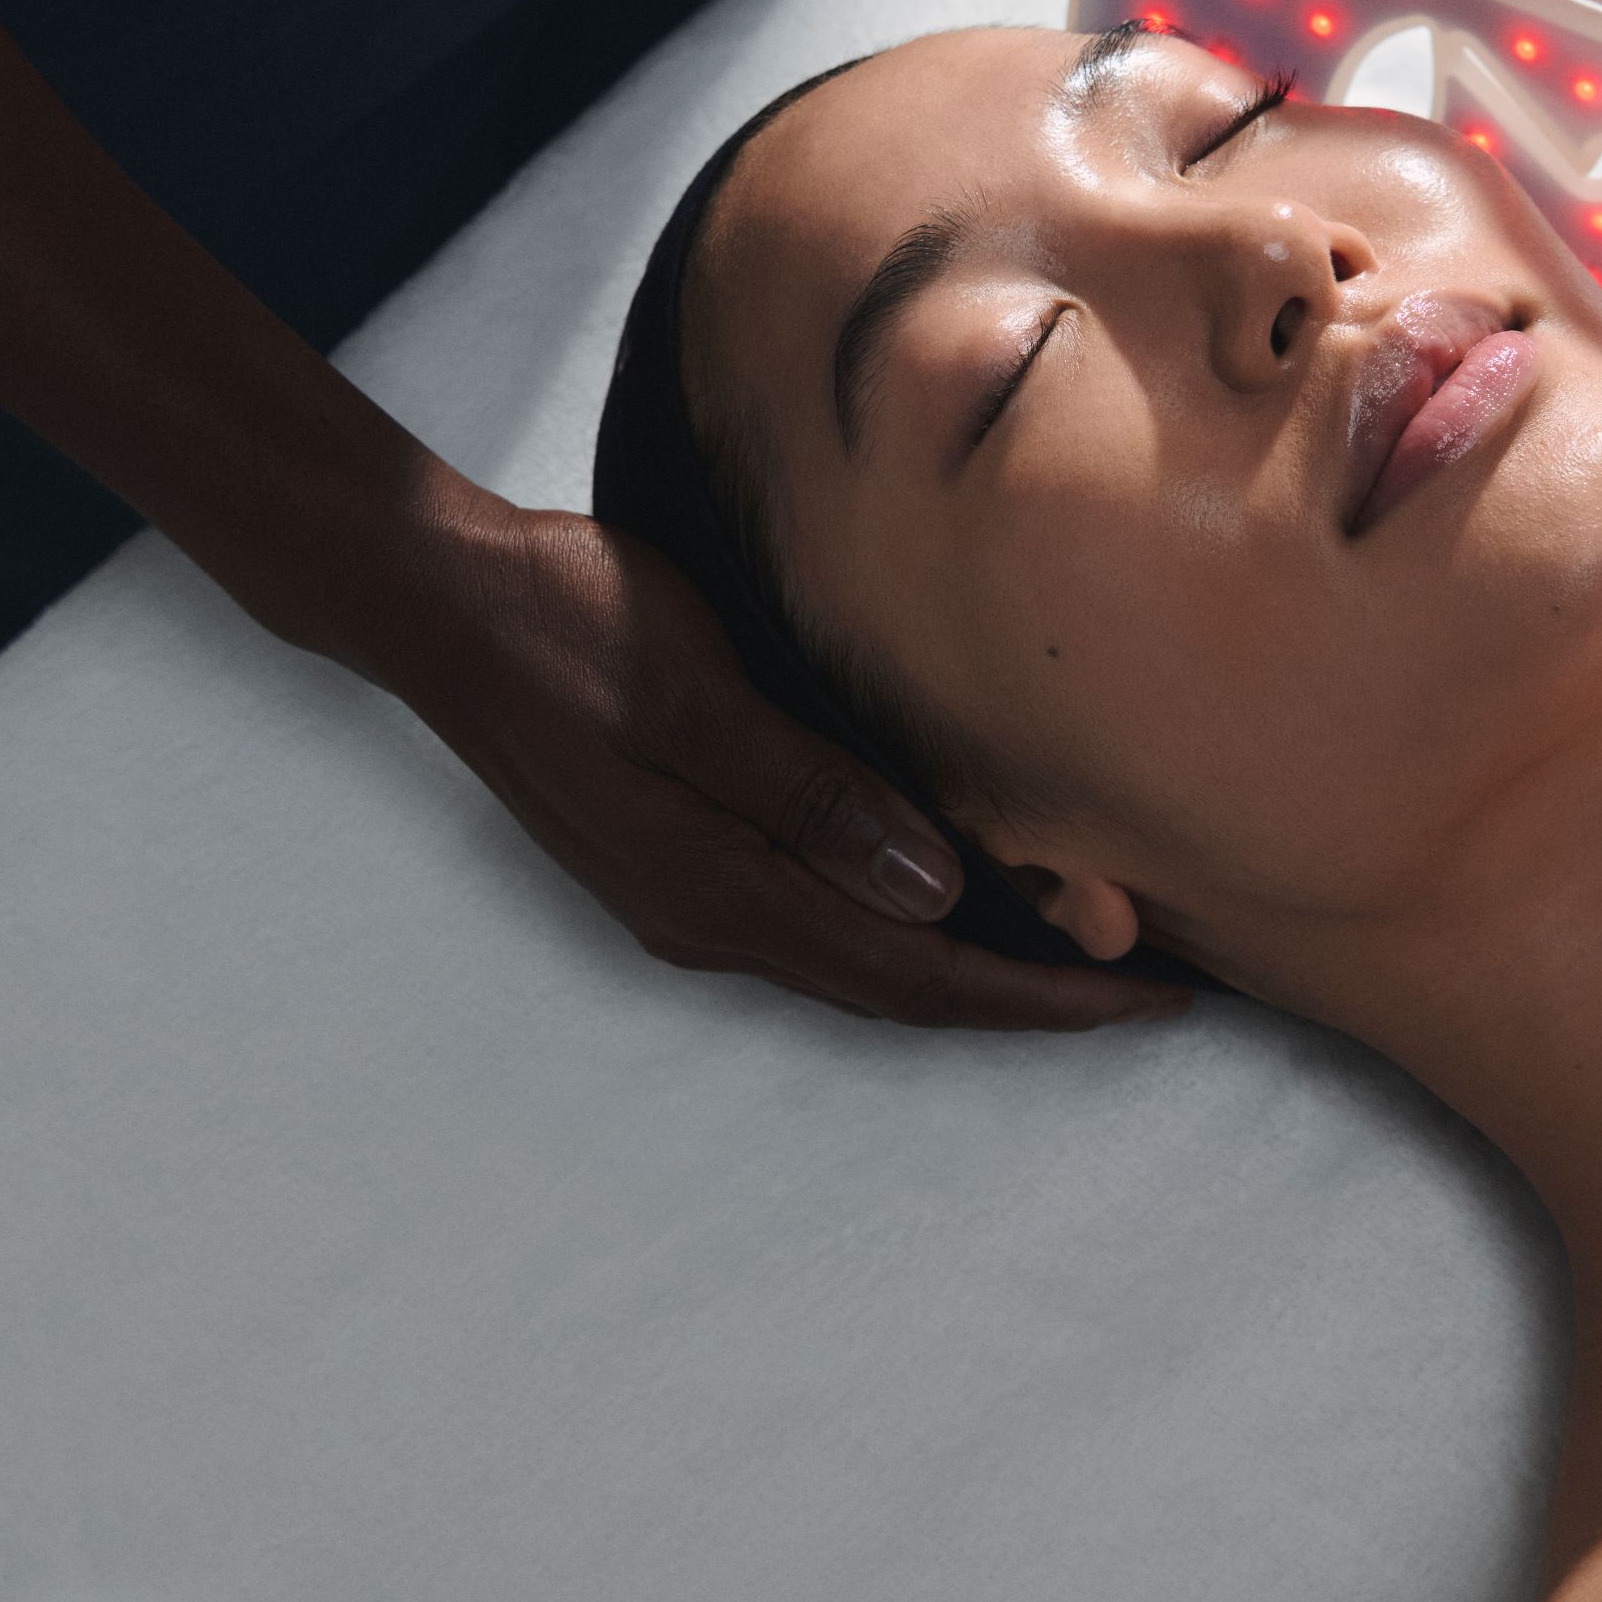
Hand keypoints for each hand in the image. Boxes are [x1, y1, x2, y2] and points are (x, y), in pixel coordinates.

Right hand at [365, 492, 1179, 1031]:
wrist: (442, 601)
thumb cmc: (565, 622)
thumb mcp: (694, 692)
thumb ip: (810, 793)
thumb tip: (932, 891)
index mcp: (720, 888)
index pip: (916, 974)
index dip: (1041, 997)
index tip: (1152, 1000)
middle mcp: (707, 916)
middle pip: (900, 989)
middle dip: (1032, 1000)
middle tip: (1159, 991)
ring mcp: (689, 893)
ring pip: (863, 960)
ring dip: (976, 969)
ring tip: (1087, 956)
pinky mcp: (681, 854)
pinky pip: (824, 917)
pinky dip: (910, 921)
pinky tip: (959, 888)